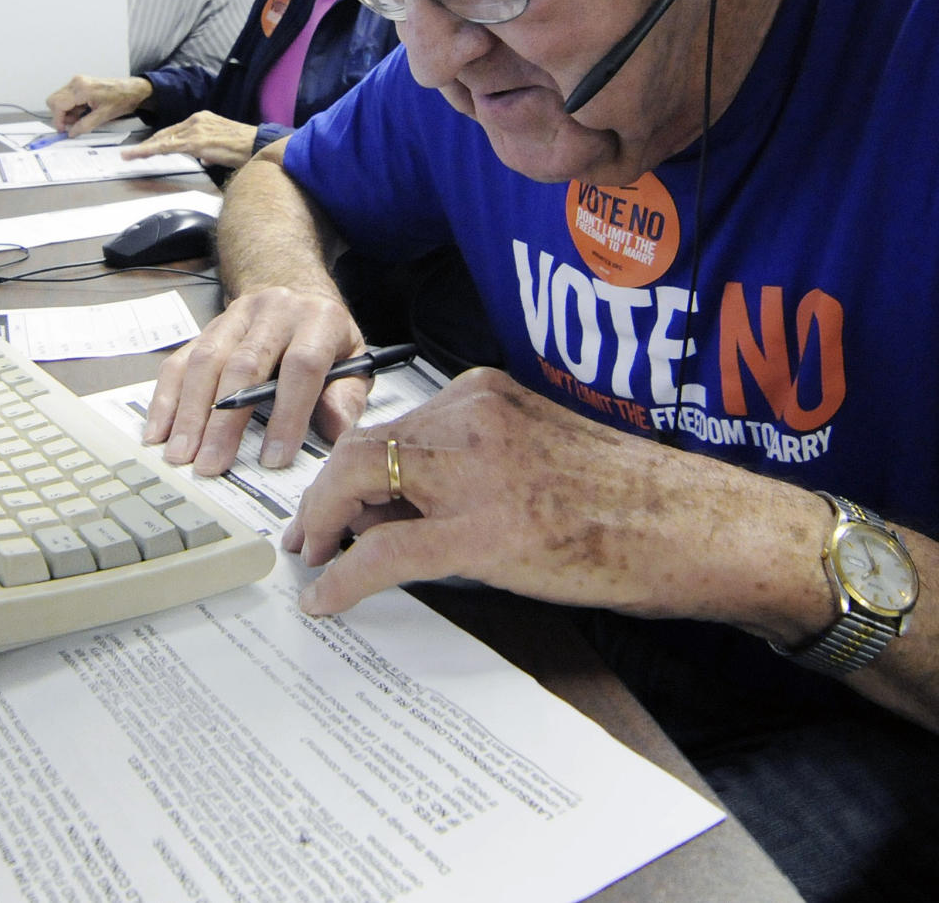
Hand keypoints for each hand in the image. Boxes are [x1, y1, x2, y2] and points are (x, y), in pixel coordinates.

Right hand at [46, 75, 152, 135]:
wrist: (132, 91)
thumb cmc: (122, 99)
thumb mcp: (104, 116)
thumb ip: (85, 125)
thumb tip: (72, 132)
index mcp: (82, 89)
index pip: (58, 104)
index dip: (58, 119)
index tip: (62, 129)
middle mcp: (77, 82)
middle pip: (54, 100)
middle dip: (61, 115)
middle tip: (73, 124)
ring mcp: (78, 81)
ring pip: (59, 99)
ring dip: (67, 111)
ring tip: (82, 117)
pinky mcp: (80, 83)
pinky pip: (67, 96)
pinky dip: (71, 107)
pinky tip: (83, 111)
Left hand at [121, 111, 258, 168]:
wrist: (259, 145)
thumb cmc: (245, 148)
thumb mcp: (222, 146)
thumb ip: (209, 150)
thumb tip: (203, 157)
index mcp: (203, 120)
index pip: (175, 130)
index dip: (159, 139)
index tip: (146, 147)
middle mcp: (196, 120)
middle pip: (165, 133)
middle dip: (147, 144)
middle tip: (130, 153)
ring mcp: (195, 130)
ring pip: (163, 139)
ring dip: (145, 148)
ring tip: (129, 155)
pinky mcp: (196, 141)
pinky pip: (168, 147)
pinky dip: (150, 150)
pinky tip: (139, 155)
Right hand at [143, 285, 368, 475]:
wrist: (297, 287)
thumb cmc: (326, 336)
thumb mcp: (354, 360)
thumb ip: (346, 395)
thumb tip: (336, 429)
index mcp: (319, 320)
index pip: (302, 366)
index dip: (288, 413)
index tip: (274, 458)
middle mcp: (275, 311)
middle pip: (244, 364)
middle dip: (224, 420)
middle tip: (211, 464)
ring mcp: (237, 315)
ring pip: (206, 360)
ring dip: (189, 412)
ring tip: (181, 453)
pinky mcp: (208, 326)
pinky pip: (181, 359)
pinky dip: (167, 397)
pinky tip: (159, 430)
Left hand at [289, 368, 830, 627]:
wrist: (685, 522)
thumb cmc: (624, 493)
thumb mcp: (536, 449)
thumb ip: (469, 459)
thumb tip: (399, 503)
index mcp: (486, 394)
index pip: (393, 424)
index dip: (352, 467)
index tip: (336, 497)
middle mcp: (472, 416)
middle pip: (363, 445)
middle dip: (323, 492)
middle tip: (307, 531)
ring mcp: (475, 470)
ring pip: (360, 483)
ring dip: (324, 523)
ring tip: (313, 557)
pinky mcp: (481, 531)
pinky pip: (384, 553)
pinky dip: (344, 576)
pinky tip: (328, 598)